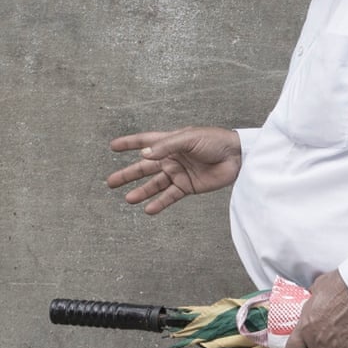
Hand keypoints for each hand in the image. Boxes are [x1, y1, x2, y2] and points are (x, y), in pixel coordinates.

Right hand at [107, 128, 242, 214]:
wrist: (236, 156)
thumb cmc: (214, 140)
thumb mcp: (189, 138)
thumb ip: (166, 146)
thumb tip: (144, 155)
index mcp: (170, 142)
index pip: (144, 142)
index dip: (129, 144)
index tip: (112, 147)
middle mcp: (171, 158)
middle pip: (144, 167)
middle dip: (128, 174)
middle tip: (110, 182)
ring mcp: (178, 173)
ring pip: (154, 184)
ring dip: (141, 192)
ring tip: (128, 199)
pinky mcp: (188, 187)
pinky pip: (170, 196)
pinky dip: (159, 203)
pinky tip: (148, 209)